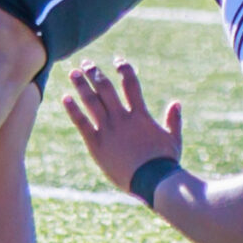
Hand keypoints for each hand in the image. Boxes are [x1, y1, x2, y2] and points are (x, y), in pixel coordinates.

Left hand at [59, 59, 182, 192]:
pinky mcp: (96, 144)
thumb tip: (176, 103)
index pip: (131, 84)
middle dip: (94, 73)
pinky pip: (81, 122)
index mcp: (140, 115)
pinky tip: (66, 98)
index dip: (124, 69)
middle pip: (105, 88)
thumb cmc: (165, 163)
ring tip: (73, 73)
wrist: (153, 181)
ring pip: (91, 101)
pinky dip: (73, 109)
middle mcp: (122, 118)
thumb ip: (173, 120)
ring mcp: (108, 130)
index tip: (118, 60)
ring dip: (81, 85)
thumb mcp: (173, 139)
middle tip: (86, 63)